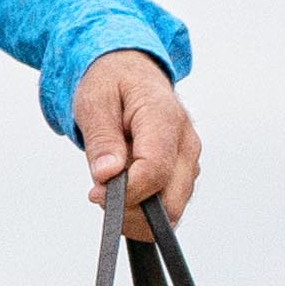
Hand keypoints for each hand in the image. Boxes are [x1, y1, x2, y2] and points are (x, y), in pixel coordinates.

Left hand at [75, 50, 203, 226]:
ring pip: (171, 212)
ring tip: (110, 186)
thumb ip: (101, 139)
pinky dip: (143, 211)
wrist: (132, 72)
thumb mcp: (95, 100)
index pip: (155, 172)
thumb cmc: (113, 83)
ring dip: (136, 213)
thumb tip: (107, 175)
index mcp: (165, 118)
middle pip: (170, 203)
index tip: (94, 193)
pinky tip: (124, 191)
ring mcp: (190, 162)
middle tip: (100, 195)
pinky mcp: (184, 175)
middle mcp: (187, 143)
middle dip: (132, 212)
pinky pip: (168, 209)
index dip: (124, 193)